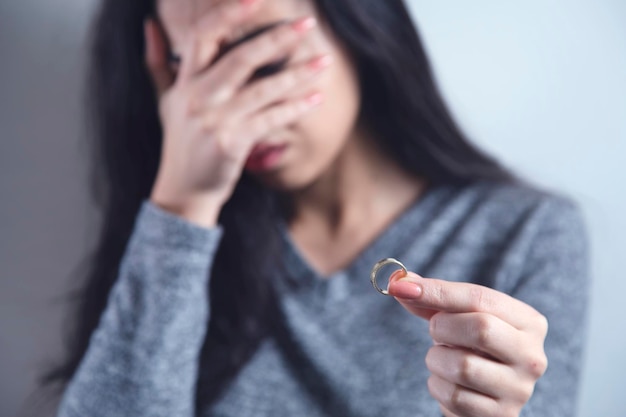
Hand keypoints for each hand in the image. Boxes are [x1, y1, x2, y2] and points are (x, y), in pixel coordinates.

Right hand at [143, 0, 330, 226]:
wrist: (183, 189)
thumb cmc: (181, 142)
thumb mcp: (166, 101)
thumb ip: (158, 62)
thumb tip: (149, 24)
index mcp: (184, 81)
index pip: (202, 35)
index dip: (227, 13)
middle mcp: (198, 98)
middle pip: (241, 58)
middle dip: (277, 38)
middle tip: (307, 24)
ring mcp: (215, 121)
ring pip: (262, 90)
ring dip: (297, 75)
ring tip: (325, 62)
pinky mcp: (232, 143)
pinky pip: (270, 119)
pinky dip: (295, 108)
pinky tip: (316, 99)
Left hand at [387, 271, 547, 416]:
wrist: (484, 395)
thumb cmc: (470, 346)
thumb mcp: (457, 317)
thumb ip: (431, 298)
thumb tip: (399, 282)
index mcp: (528, 322)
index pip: (480, 298)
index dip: (438, 290)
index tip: (402, 287)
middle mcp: (532, 355)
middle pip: (481, 328)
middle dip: (443, 327)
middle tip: (436, 330)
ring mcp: (519, 390)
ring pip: (463, 366)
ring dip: (437, 359)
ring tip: (443, 358)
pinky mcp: (501, 415)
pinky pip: (454, 396)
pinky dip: (437, 385)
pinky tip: (446, 381)